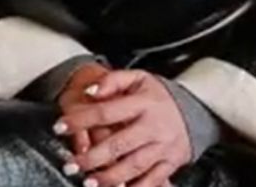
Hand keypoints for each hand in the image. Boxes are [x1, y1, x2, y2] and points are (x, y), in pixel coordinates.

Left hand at [55, 69, 190, 186]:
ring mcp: (163, 147)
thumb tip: (91, 91)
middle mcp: (153, 126)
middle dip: (92, 158)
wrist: (195, 110)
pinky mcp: (171, 163)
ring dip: (110, 177)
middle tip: (71, 165)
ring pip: (134, 166)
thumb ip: (112, 81)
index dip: (80, 120)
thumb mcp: (137, 78)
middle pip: (119, 144)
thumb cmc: (157, 95)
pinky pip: (153, 180)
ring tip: (88, 182)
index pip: (105, 112)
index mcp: (142, 103)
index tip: (59, 126)